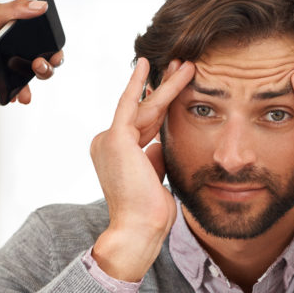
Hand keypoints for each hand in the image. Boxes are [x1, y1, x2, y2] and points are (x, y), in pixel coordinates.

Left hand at [0, 0, 63, 103]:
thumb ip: (17, 10)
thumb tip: (41, 6)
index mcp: (15, 25)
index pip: (41, 39)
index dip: (52, 49)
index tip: (55, 55)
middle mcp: (10, 41)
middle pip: (36, 59)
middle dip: (44, 67)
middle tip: (39, 66)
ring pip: (20, 74)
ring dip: (28, 85)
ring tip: (27, 92)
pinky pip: (2, 82)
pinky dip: (10, 91)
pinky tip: (14, 97)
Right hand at [89, 58, 195, 280]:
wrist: (140, 228)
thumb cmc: (150, 212)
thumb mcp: (156, 178)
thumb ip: (155, 158)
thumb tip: (158, 144)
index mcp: (118, 155)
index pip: (144, 125)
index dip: (162, 107)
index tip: (175, 90)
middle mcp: (107, 144)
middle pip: (144, 111)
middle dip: (165, 89)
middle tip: (182, 66)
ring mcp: (109, 139)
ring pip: (144, 106)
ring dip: (166, 85)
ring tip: (185, 64)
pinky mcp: (115, 137)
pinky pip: (129, 103)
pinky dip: (138, 83)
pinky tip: (148, 65)